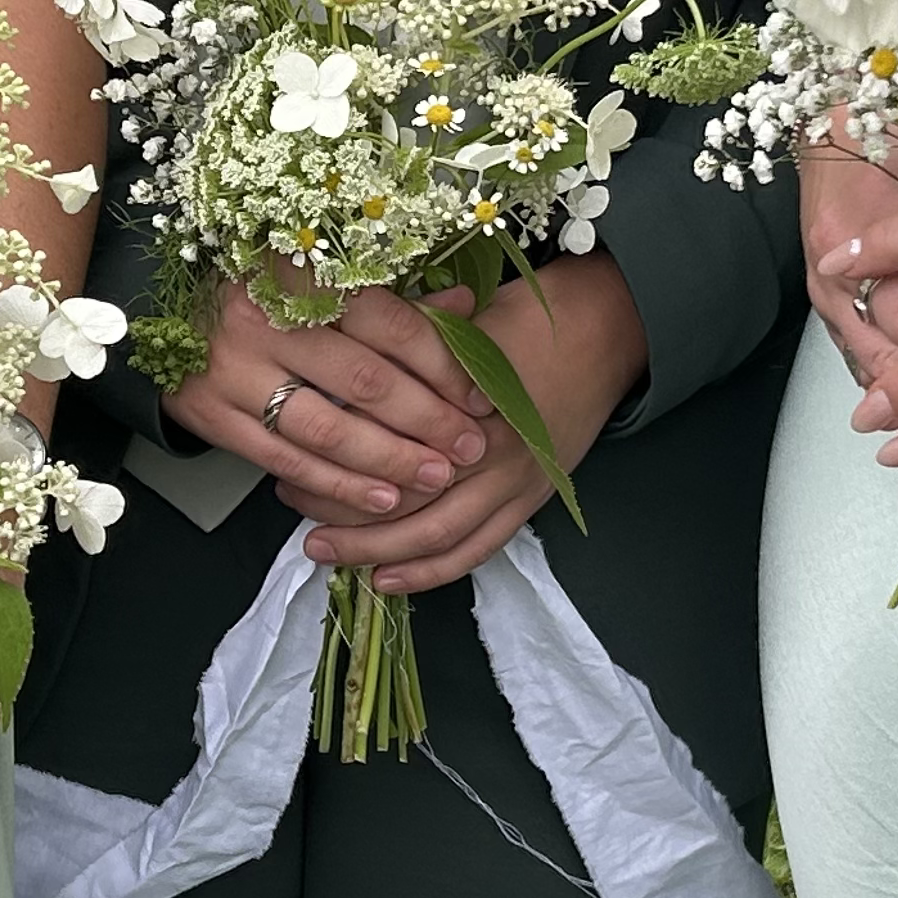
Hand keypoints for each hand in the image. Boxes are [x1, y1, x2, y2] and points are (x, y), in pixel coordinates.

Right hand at [165, 280, 494, 515]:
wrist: (157, 311)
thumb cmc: (260, 292)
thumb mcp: (323, 281)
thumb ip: (392, 297)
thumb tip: (466, 301)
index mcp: (301, 273)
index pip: (388, 324)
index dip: (442, 363)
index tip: (480, 395)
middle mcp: (263, 318)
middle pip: (364, 380)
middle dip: (426, 421)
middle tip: (470, 448)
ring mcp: (232, 370)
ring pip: (327, 427)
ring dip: (388, 460)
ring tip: (434, 478)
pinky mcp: (211, 415)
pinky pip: (286, 458)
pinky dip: (337, 483)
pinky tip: (379, 498)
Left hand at [293, 255, 647, 595]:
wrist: (607, 331)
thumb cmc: (527, 318)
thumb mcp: (460, 323)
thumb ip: (404, 353)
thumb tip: (333, 375)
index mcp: (469, 406)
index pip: (389, 455)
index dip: (336, 469)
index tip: (290, 468)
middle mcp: (494, 454)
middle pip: (408, 504)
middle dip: (348, 520)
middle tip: (297, 520)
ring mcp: (517, 483)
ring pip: (439, 537)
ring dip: (381, 554)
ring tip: (330, 557)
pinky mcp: (532, 500)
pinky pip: (479, 549)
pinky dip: (433, 571)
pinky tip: (390, 579)